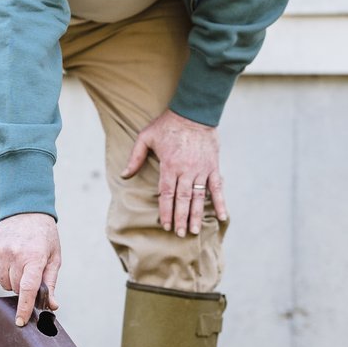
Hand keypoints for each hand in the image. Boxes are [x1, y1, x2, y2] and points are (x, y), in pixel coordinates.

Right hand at [0, 212, 60, 325]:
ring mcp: (1, 253)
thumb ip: (51, 283)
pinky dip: (4, 273)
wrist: (26, 210)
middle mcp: (15, 255)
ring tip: (21, 264)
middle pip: (16, 289)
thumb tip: (52, 305)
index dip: (24, 308)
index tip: (20, 322)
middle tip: (31, 272)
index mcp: (34, 257)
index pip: (27, 288)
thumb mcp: (54, 257)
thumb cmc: (44, 236)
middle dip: (24, 288)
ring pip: (5, 284)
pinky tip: (12, 261)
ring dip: (13, 281)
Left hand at [120, 109, 227, 237]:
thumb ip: (135, 157)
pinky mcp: (213, 166)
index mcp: (169, 165)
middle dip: (180, 218)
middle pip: (182, 199)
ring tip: (193, 231)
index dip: (165, 210)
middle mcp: (186, 170)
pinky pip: (218, 187)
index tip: (164, 225)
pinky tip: (222, 216)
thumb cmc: (168, 124)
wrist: (194, 112)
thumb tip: (124, 175)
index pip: (166, 194)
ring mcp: (201, 169)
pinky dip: (221, 202)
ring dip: (196, 215)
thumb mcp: (146, 137)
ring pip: (198, 197)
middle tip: (178, 234)